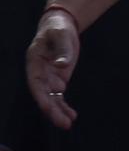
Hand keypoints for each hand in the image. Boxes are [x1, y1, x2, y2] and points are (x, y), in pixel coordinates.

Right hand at [26, 10, 79, 129]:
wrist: (60, 26)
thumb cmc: (57, 29)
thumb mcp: (61, 35)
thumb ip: (62, 50)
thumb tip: (61, 65)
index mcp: (34, 63)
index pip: (35, 83)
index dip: (41, 96)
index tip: (48, 108)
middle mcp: (39, 74)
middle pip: (43, 95)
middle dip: (52, 110)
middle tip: (63, 123)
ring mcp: (48, 78)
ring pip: (51, 99)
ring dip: (59, 112)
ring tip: (68, 124)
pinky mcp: (58, 80)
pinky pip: (59, 96)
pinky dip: (64, 106)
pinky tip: (72, 116)